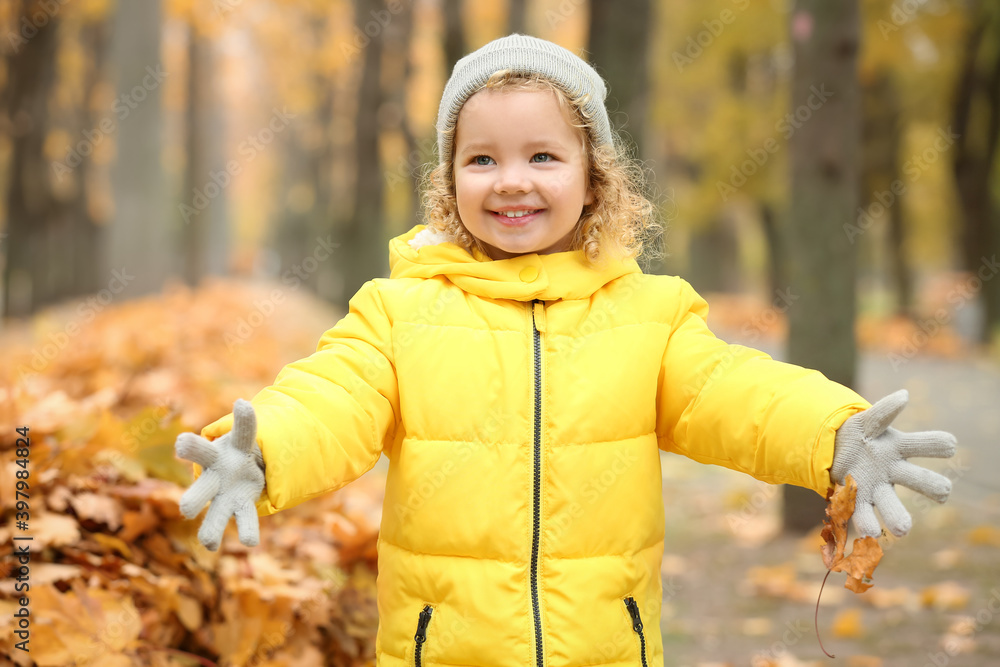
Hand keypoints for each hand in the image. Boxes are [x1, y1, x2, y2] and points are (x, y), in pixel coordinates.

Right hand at [175, 399, 264, 549]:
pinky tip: (251, 543)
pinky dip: (249, 529)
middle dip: (194, 499)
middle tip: (186, 510)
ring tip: (209, 543)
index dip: (192, 447)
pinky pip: (246, 519)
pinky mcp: (241, 506)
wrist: (240, 468)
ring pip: (216, 513)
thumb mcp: (241, 435)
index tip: (182, 443)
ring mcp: (225, 496)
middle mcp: (213, 478)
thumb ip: (244, 423)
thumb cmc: (236, 449)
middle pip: (201, 489)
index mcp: (211, 456)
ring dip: (211, 528)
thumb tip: (241, 404)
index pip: (200, 450)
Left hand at [831, 389, 955, 537]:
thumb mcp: (866, 421)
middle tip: (944, 492)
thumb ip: (883, 411)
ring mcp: (876, 489)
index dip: (938, 445)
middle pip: (919, 480)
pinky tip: (869, 533)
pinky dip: (866, 524)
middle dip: (932, 486)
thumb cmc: (857, 435)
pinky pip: (863, 514)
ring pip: (891, 505)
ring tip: (903, 529)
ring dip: (897, 516)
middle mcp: (894, 472)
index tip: (949, 445)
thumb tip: (904, 396)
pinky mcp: (856, 501)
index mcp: (899, 448)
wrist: (831, 451)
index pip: (925, 445)